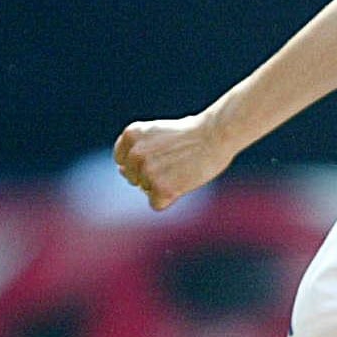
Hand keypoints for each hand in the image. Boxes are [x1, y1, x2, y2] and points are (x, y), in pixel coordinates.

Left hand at [113, 113, 234, 210]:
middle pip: (133, 177)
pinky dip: (170, 198)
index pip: (122, 159)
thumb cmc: (194, 133)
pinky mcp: (161, 188)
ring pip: (146, 189)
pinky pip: (156, 204)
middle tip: (176, 161)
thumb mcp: (158, 133)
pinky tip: (184, 182)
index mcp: (131, 134)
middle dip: (152, 174)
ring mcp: (147, 172)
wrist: (217, 135)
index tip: (162, 154)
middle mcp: (134, 153)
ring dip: (163, 184)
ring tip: (183, 168)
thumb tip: (119, 171)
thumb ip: (138, 149)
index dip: (143, 160)